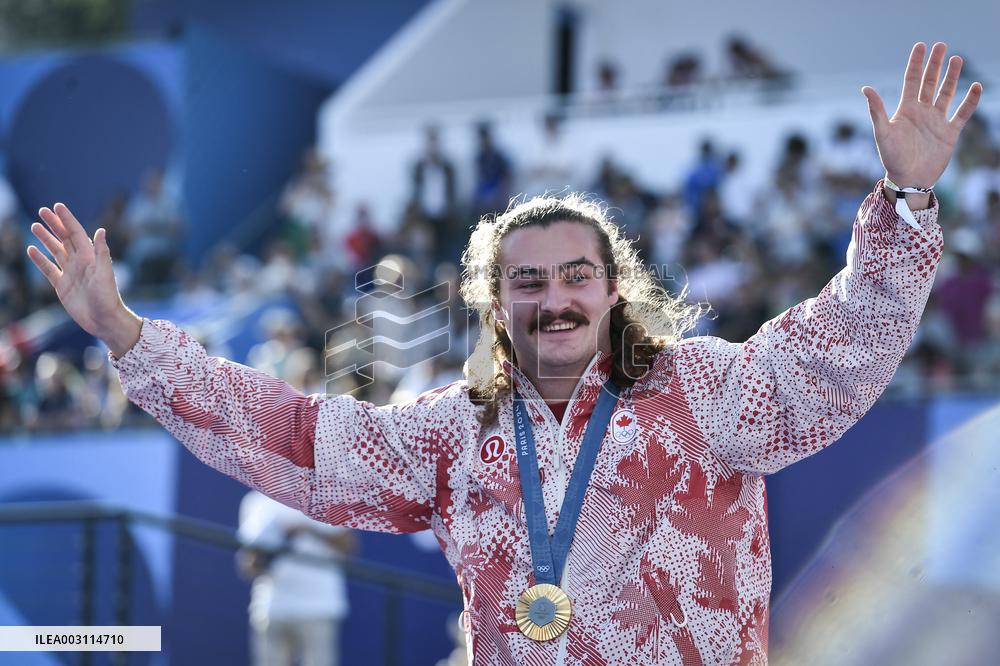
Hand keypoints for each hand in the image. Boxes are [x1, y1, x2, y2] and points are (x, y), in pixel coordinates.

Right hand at [26, 203, 141, 356]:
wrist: (104, 321)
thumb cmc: (108, 298)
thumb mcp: (105, 274)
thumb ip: (102, 252)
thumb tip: (101, 230)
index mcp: (90, 257)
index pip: (76, 233)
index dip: (67, 220)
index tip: (57, 206)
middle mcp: (80, 263)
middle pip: (64, 239)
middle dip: (54, 224)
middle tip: (42, 210)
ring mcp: (70, 274)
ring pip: (55, 251)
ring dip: (46, 238)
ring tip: (34, 226)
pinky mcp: (62, 286)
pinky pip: (48, 269)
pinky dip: (40, 260)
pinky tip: (31, 250)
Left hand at [862, 42, 981, 188]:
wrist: (909, 180)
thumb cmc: (892, 158)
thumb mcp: (883, 133)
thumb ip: (877, 110)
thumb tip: (865, 88)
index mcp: (905, 110)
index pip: (912, 80)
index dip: (916, 63)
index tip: (921, 45)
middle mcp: (922, 112)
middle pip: (929, 82)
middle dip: (935, 64)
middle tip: (941, 45)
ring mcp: (936, 121)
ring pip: (946, 93)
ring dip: (952, 77)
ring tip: (956, 59)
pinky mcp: (950, 132)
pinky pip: (962, 113)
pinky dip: (970, 101)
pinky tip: (976, 86)